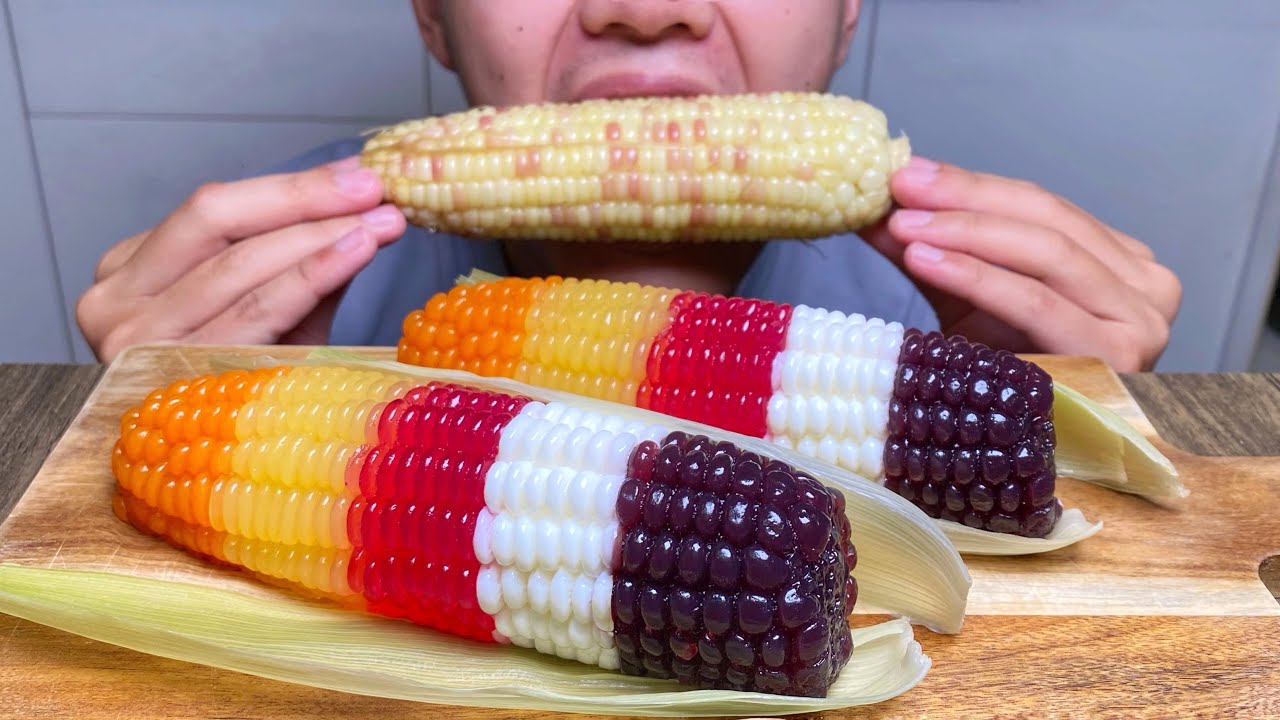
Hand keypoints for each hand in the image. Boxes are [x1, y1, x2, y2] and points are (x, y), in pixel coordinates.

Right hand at [77, 156, 405, 361]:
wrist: (220, 479)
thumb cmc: (245, 390)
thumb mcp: (272, 316)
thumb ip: (303, 264)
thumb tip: (363, 209)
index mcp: (126, 273)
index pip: (216, 211)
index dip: (292, 188)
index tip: (361, 176)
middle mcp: (114, 304)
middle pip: (220, 223)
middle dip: (307, 200)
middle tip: (375, 191)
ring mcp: (132, 344)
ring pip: (237, 265)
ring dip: (319, 235)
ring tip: (379, 223)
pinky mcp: (166, 378)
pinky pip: (252, 313)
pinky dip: (308, 278)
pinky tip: (351, 256)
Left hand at [862, 157, 1181, 370]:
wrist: (1017, 458)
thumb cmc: (1000, 381)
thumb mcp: (963, 298)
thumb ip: (929, 247)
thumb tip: (873, 202)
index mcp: (1119, 264)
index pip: (1040, 207)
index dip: (971, 185)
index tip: (905, 171)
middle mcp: (1146, 288)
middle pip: (1046, 221)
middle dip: (965, 199)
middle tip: (900, 187)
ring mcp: (1142, 324)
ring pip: (1046, 253)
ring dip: (966, 232)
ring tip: (904, 223)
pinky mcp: (1120, 359)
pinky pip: (1038, 303)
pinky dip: (978, 277)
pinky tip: (927, 261)